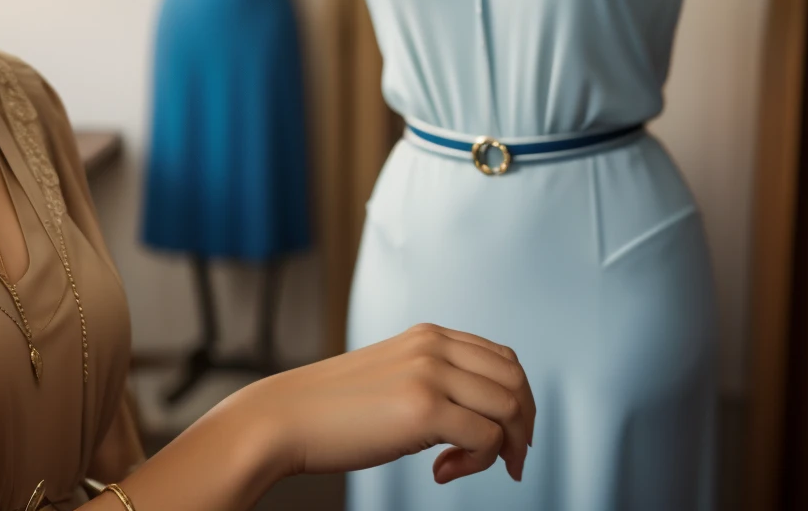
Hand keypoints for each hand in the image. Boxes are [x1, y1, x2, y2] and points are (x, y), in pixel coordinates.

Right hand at [232, 322, 535, 484]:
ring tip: (460, 467)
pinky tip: (439, 472)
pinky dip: (475, 464)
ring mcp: (430, 374)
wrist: (285, 418)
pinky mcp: (424, 409)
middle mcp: (434, 347)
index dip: (517, 402)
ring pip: (509, 409)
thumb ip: (433, 379)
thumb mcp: (392, 376)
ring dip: (502, 448)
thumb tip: (483, 415)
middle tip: (507, 462)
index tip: (506, 437)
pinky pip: (486, 439)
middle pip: (516, 382)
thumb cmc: (332, 409)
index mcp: (428, 336)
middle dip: (522, 427)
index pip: (503, 359)